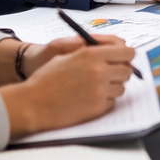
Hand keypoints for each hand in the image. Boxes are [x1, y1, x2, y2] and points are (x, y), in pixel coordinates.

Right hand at [0, 34, 135, 136]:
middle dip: (119, 72)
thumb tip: (113, 52)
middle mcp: (100, 71)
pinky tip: (88, 99)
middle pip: (127, 71)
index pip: (127, 52)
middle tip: (108, 75)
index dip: (125, 56)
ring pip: (121, 88)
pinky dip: (104, 101)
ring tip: (94, 88)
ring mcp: (100, 90)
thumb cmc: (45, 79)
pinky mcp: (98, 107)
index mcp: (92, 54)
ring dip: (112, 87)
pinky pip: (111, 102)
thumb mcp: (66, 56)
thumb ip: (91, 52)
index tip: (120, 60)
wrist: (32, 103)